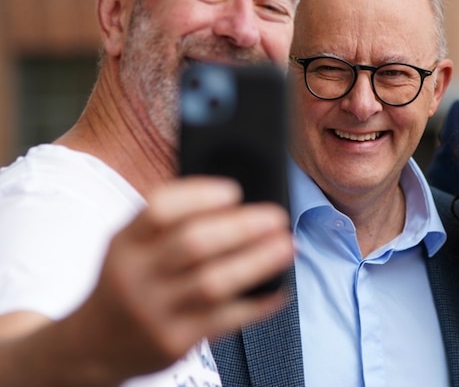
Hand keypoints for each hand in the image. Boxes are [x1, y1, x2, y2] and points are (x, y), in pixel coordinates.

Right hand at [63, 176, 292, 382]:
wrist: (93, 346)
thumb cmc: (130, 280)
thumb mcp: (132, 246)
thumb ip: (173, 224)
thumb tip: (241, 204)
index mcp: (125, 241)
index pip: (159, 209)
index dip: (199, 196)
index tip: (234, 190)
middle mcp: (136, 275)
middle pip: (194, 244)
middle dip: (242, 227)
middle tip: (277, 216)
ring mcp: (155, 311)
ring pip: (214, 282)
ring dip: (258, 261)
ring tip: (288, 245)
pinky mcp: (174, 342)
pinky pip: (225, 319)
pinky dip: (258, 303)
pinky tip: (278, 288)